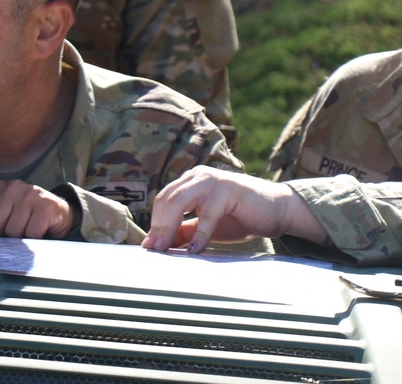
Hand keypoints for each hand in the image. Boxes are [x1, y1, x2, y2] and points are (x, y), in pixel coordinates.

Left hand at [0, 180, 72, 238]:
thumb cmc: (24, 215)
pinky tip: (39, 232)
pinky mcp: (46, 206)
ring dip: (18, 239)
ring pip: (12, 231)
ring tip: (26, 231)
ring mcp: (30, 194)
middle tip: (12, 231)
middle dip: (0, 234)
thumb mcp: (1, 212)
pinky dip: (33, 239)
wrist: (58, 213)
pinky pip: (31, 234)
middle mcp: (13, 186)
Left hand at [142, 166, 323, 253]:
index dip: (154, 223)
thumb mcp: (206, 226)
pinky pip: (208, 212)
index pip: (163, 200)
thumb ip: (185, 230)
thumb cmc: (240, 217)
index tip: (148, 247)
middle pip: (167, 199)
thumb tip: (160, 244)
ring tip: (166, 249)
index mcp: (189, 181)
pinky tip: (196, 250)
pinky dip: (200, 233)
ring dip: (170, 227)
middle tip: (155, 250)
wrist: (278, 211)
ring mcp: (213, 180)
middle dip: (158, 226)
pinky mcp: (229, 190)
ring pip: (179, 200)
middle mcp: (197, 176)